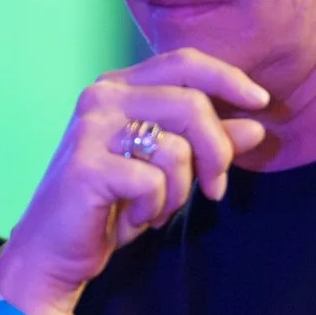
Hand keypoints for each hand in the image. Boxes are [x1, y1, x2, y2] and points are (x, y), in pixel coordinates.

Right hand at [0, 50, 269, 314]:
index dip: (229, 78)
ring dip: (180, 191)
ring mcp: (90, 130)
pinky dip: (153, 209)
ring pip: (176, 148)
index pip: (185, 62)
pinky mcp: (86, 167)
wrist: (53, 252)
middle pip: (191, 104)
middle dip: (216, 151)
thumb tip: (257, 126)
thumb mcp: (169, 171)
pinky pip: (152, 182)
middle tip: (215, 188)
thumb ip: (207, 144)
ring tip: (156, 209)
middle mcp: (101, 97)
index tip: (262, 104)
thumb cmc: (110, 206)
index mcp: (119, 87)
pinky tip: (133, 220)